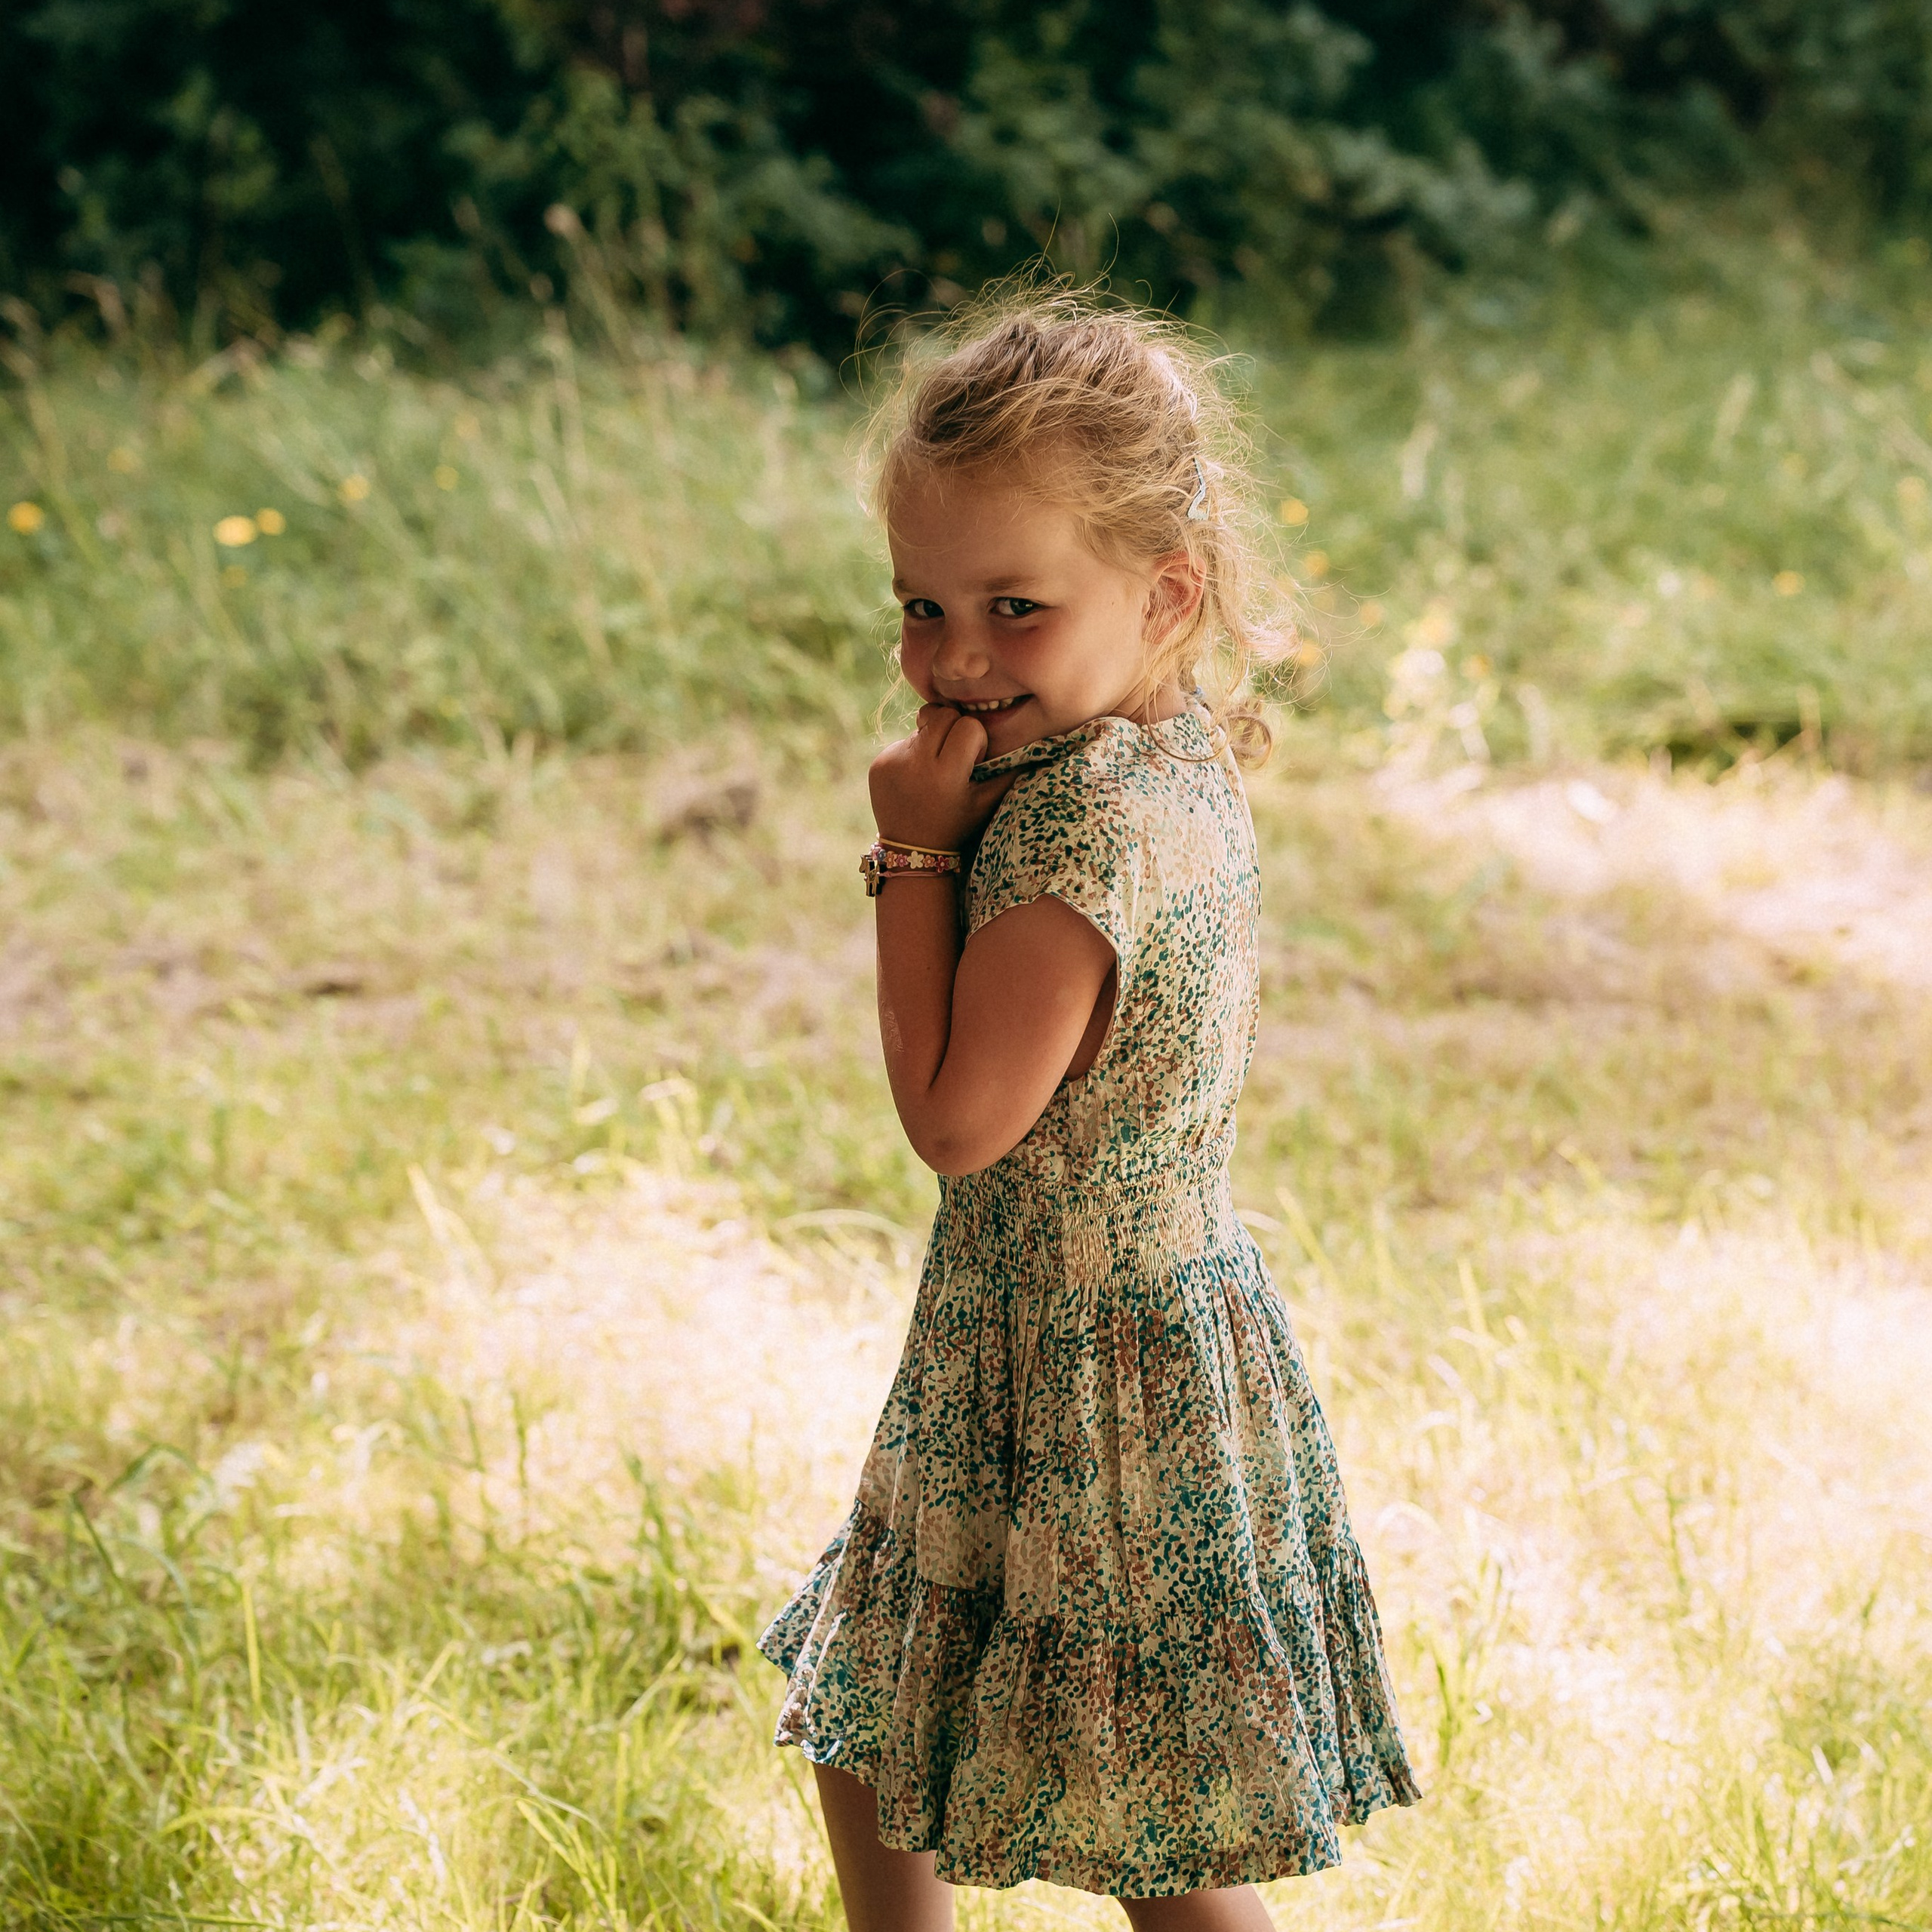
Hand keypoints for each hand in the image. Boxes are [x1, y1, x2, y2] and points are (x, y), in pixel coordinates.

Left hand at [868, 704, 1014, 850]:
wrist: (911, 850)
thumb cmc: (956, 825)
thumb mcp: (986, 803)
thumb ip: (1010, 774)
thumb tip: (1039, 749)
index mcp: (946, 775)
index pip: (968, 725)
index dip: (976, 738)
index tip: (972, 760)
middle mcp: (916, 764)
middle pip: (943, 715)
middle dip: (954, 729)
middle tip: (955, 756)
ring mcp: (893, 761)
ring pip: (923, 725)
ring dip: (934, 740)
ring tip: (934, 770)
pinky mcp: (879, 763)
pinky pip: (903, 741)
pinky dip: (914, 754)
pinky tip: (915, 779)